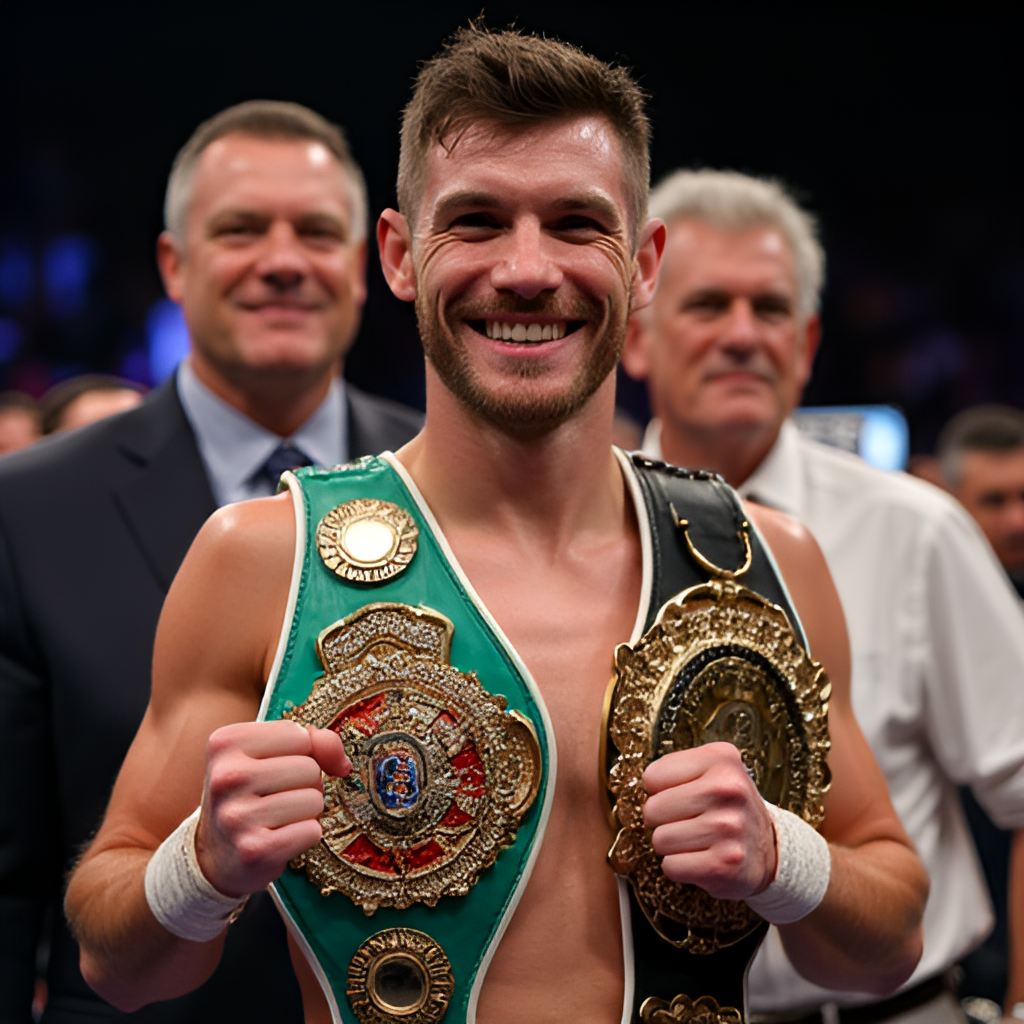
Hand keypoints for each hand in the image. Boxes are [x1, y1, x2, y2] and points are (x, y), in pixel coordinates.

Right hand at [194, 720, 350, 897]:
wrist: (216, 855)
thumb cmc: (250, 795)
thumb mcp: (268, 755)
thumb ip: (313, 741)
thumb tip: (342, 764)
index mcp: (225, 743)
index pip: (298, 734)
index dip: (299, 753)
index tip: (273, 768)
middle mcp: (226, 776)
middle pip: (309, 767)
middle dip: (304, 783)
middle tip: (274, 798)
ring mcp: (237, 815)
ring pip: (314, 799)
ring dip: (306, 810)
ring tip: (277, 818)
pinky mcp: (254, 850)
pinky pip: (312, 830)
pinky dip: (305, 835)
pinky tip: (279, 838)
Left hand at [643, 741, 776, 899]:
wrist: (769, 850)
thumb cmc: (727, 807)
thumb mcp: (712, 770)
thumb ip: (675, 768)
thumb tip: (637, 786)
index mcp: (721, 759)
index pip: (652, 777)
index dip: (660, 791)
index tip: (681, 797)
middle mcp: (728, 789)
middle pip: (652, 809)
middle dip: (662, 820)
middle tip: (687, 821)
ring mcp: (728, 827)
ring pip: (659, 840)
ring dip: (672, 845)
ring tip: (696, 840)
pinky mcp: (724, 864)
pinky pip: (670, 867)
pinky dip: (679, 867)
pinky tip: (700, 859)